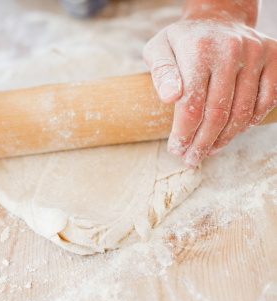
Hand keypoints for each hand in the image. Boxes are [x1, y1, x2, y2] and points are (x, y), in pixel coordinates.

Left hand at [144, 17, 276, 166]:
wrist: (217, 18)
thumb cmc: (182, 41)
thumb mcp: (158, 49)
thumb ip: (161, 72)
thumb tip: (170, 98)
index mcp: (198, 50)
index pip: (192, 105)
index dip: (184, 134)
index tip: (175, 150)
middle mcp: (230, 50)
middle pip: (217, 113)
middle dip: (202, 143)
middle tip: (191, 159)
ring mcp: (256, 53)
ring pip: (243, 111)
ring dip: (225, 138)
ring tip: (209, 150)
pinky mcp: (273, 57)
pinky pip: (267, 100)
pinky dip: (251, 121)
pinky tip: (233, 132)